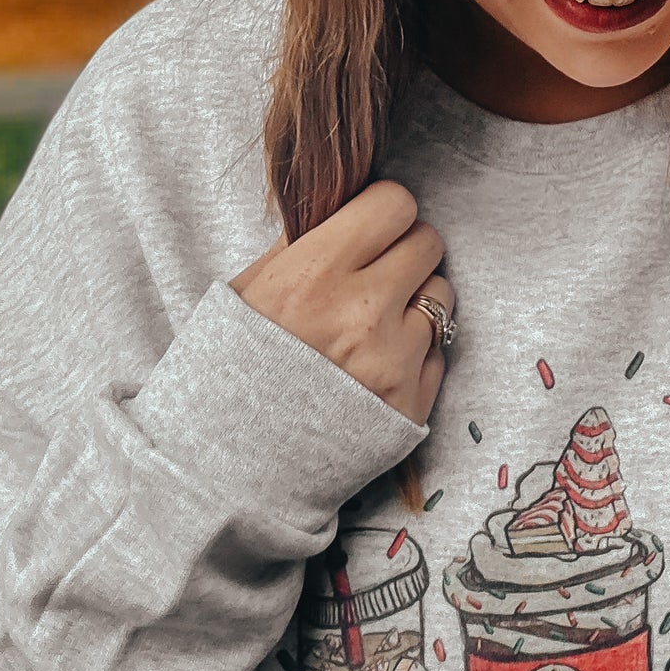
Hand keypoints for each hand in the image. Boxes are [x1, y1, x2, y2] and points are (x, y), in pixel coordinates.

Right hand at [229, 181, 453, 426]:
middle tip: (379, 272)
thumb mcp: (245, 293)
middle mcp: (363, 314)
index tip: (372, 228)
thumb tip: (344, 208)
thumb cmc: (228, 373)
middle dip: (405, 250)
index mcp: (315, 276)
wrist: (228, 466)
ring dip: (415, 301)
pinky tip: (373, 367)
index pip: (394, 204)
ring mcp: (393, 361)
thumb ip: (299, 246)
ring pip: (442, 295)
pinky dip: (414, 352)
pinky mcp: (412, 402)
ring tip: (374, 325)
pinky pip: (439, 351)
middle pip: (428, 241)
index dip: (383, 212)